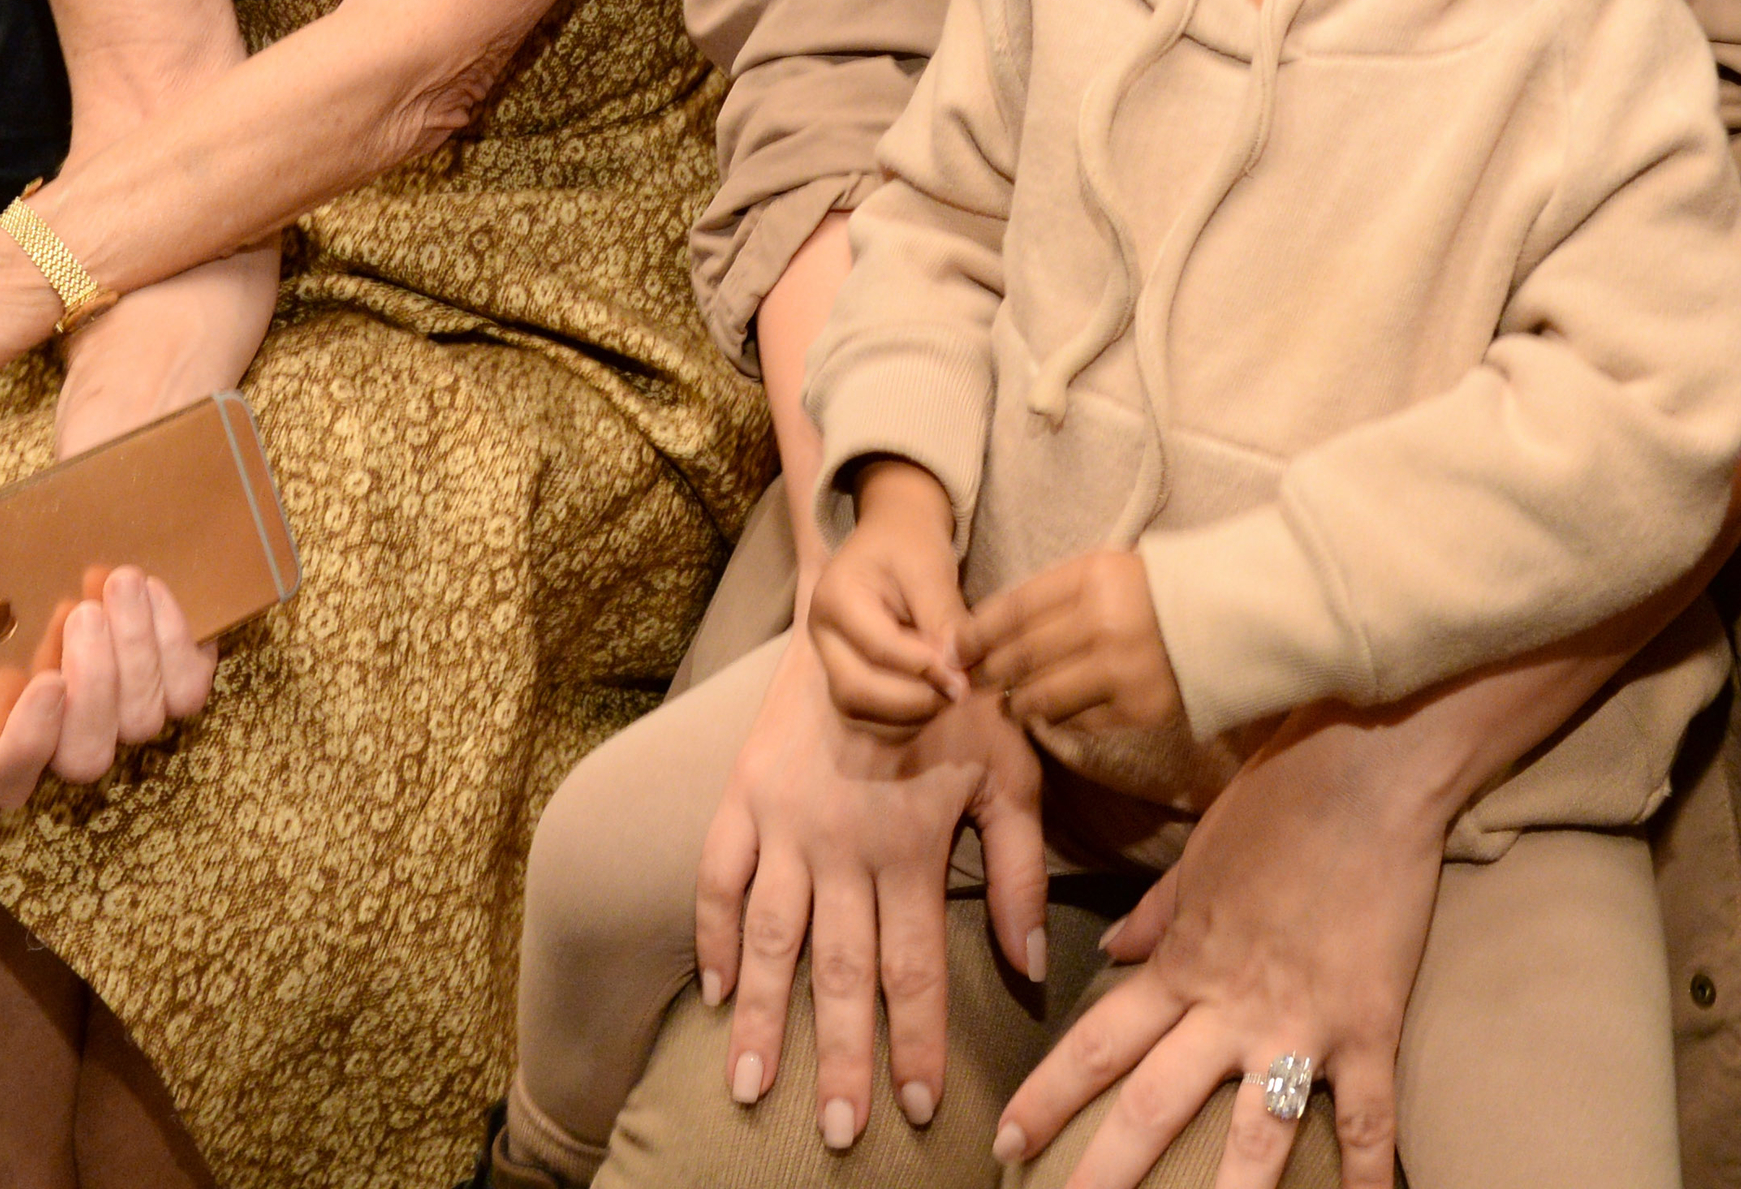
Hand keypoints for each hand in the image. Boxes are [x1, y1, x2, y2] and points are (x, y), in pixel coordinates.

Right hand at [0, 563, 220, 808]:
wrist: (99, 581)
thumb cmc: (26, 599)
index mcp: (2, 744)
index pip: (7, 781)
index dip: (27, 744)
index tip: (45, 683)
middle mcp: (68, 750)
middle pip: (85, 756)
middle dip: (93, 683)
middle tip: (84, 615)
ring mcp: (126, 730)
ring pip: (141, 720)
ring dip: (134, 647)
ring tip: (121, 584)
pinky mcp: (176, 698)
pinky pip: (186, 688)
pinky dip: (172, 636)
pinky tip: (152, 590)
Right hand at [696, 634, 1049, 1146]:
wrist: (882, 610)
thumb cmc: (962, 700)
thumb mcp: (1010, 775)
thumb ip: (1020, 872)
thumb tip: (1032, 966)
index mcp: (911, 847)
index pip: (916, 970)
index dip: (918, 1044)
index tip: (920, 1109)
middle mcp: (843, 844)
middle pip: (840, 973)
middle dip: (838, 1058)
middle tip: (836, 1130)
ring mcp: (786, 821)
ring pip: (768, 938)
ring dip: (759, 1017)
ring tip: (749, 1086)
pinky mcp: (745, 794)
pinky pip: (716, 875)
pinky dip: (708, 934)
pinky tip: (708, 990)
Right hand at [806, 459, 972, 732]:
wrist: (893, 534)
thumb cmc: (911, 544)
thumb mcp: (931, 570)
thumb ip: (943, 621)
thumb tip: (958, 675)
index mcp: (834, 597)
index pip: (877, 649)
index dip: (923, 670)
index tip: (964, 679)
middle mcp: (821, 635)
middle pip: (855, 690)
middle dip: (913, 700)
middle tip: (959, 691)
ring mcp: (829, 659)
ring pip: (858, 711)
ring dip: (909, 714)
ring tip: (949, 692)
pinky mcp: (845, 675)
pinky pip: (867, 715)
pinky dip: (903, 717)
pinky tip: (933, 697)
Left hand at [966, 548, 1182, 735]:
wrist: (1226, 618)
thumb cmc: (1150, 591)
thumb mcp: (1101, 571)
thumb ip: (1048, 597)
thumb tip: (985, 632)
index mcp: (1091, 577)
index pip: (1013, 610)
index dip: (977, 634)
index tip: (957, 649)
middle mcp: (1101, 623)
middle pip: (1021, 657)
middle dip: (988, 673)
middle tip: (972, 681)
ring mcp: (1120, 670)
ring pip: (1042, 697)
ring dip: (1016, 703)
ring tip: (1009, 703)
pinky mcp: (1138, 708)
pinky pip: (1078, 721)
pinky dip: (1057, 719)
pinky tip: (1050, 714)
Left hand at [994, 703, 1448, 1188]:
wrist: (1366, 768)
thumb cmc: (1280, 796)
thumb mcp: (1200, 853)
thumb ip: (1155, 912)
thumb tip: (1111, 946)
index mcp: (1181, 962)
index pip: (1096, 1044)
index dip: (1046, 1099)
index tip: (1007, 1141)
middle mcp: (1229, 1005)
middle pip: (1152, 1106)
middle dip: (1102, 1172)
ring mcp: (1299, 1022)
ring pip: (1254, 1135)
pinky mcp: (1366, 1025)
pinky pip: (1368, 1119)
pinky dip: (1368, 1175)